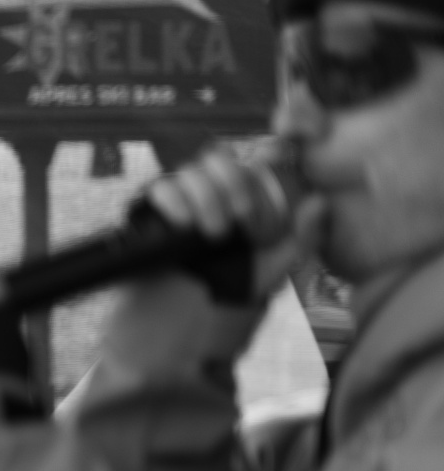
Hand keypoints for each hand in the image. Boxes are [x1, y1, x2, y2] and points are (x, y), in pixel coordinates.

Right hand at [141, 145, 312, 299]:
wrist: (185, 320)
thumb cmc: (234, 292)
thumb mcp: (275, 267)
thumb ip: (299, 236)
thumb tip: (320, 199)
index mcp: (241, 197)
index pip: (251, 158)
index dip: (265, 151)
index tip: (275, 155)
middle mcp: (210, 192)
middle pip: (218, 159)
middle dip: (234, 183)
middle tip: (242, 218)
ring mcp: (178, 201)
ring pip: (189, 171)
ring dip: (206, 196)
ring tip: (214, 234)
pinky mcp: (149, 213)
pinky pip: (157, 189)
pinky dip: (172, 200)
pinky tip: (184, 223)